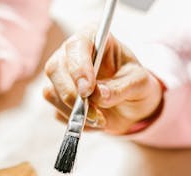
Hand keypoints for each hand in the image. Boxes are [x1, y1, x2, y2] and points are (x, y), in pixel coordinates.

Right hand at [43, 29, 163, 133]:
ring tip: (100, 119)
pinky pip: (57, 112)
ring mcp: (61, 76)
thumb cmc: (135, 84)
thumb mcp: (138, 83)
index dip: (79, 67)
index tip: (88, 89)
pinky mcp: (58, 97)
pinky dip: (75, 121)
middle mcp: (71, 54)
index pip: (76, 45)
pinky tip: (94, 120)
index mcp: (93, 38)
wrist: (130, 105)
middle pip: (55, 68)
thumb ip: (121, 87)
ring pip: (51, 92)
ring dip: (74, 111)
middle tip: (92, 112)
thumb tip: (100, 96)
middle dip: (71, 94)